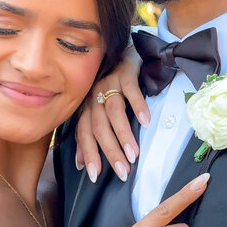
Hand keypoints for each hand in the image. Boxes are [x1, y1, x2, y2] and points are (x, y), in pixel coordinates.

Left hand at [76, 45, 147, 182]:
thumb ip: (90, 134)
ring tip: (134, 154)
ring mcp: (109, 83)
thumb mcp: (97, 108)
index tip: (96, 176)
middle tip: (123, 172)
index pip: (84, 134)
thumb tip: (81, 163)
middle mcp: (93, 96)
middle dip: (110, 152)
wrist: (123, 50)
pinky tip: (146, 122)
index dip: (89, 154)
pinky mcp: (125, 72)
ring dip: (123, 135)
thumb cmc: (110, 86)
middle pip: (98, 127)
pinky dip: (138, 107)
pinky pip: (130, 90)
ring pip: (113, 112)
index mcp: (86, 107)